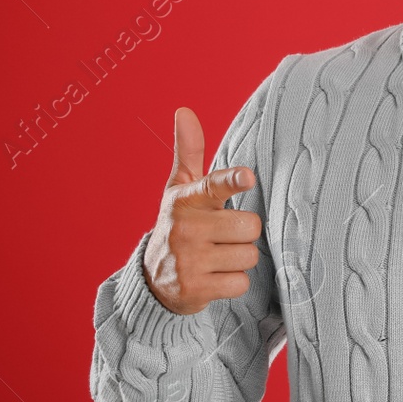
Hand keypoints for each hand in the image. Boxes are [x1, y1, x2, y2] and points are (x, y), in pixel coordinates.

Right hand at [143, 106, 261, 314]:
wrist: (152, 279)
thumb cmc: (178, 224)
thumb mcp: (179, 189)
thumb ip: (190, 151)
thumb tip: (184, 110)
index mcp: (186, 200)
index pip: (213, 186)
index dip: (232, 181)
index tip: (247, 176)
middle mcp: (185, 229)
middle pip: (250, 226)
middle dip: (243, 233)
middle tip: (223, 235)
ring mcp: (188, 261)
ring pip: (248, 256)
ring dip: (239, 259)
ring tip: (216, 257)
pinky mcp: (195, 290)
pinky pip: (240, 283)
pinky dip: (233, 283)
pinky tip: (214, 277)